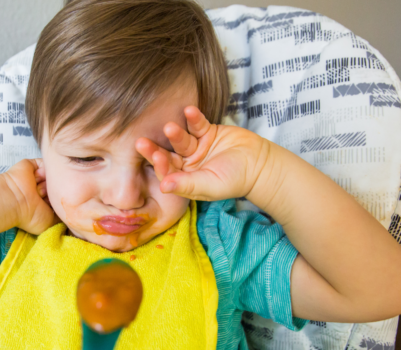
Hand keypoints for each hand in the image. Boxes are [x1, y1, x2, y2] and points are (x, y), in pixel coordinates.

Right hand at [2, 159, 59, 234]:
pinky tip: (35, 179)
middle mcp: (41, 190)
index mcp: (44, 203)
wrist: (15, 201)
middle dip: (55, 191)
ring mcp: (37, 177)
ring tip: (37, 190)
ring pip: (54, 175)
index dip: (60, 201)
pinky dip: (43, 171)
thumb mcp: (51, 222)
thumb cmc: (30, 215)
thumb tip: (71, 211)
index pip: (60, 197)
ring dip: (47, 183)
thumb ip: (62, 216)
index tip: (55, 205)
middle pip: (59, 185)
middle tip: (43, 197)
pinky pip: (45, 164)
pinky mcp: (32, 165)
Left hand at [135, 106, 270, 201]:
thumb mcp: (210, 185)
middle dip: (155, 150)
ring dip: (175, 133)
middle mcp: (187, 164)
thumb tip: (163, 187)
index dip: (160, 167)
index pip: (167, 174)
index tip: (156, 159)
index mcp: (185, 180)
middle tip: (141, 142)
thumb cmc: (235, 180)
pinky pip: (197, 124)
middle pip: (168, 156)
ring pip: (181, 140)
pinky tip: (189, 110)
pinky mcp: (207, 132)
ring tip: (170, 127)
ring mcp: (196, 147)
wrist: (259, 164)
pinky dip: (193, 118)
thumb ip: (187, 185)